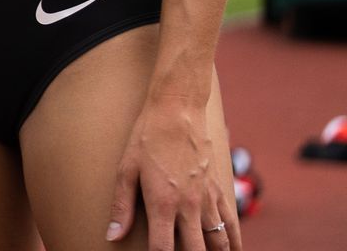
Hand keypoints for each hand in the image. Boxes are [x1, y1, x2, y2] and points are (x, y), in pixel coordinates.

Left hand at [106, 97, 239, 249]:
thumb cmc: (146, 138)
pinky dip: (235, 241)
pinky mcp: (219, 189)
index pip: (162, 249)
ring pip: (220, 242)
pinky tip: (234, 250)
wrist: (178, 110)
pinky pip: (233, 223)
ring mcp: (208, 199)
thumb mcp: (125, 169)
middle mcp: (189, 206)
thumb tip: (111, 236)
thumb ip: (121, 206)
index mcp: (162, 203)